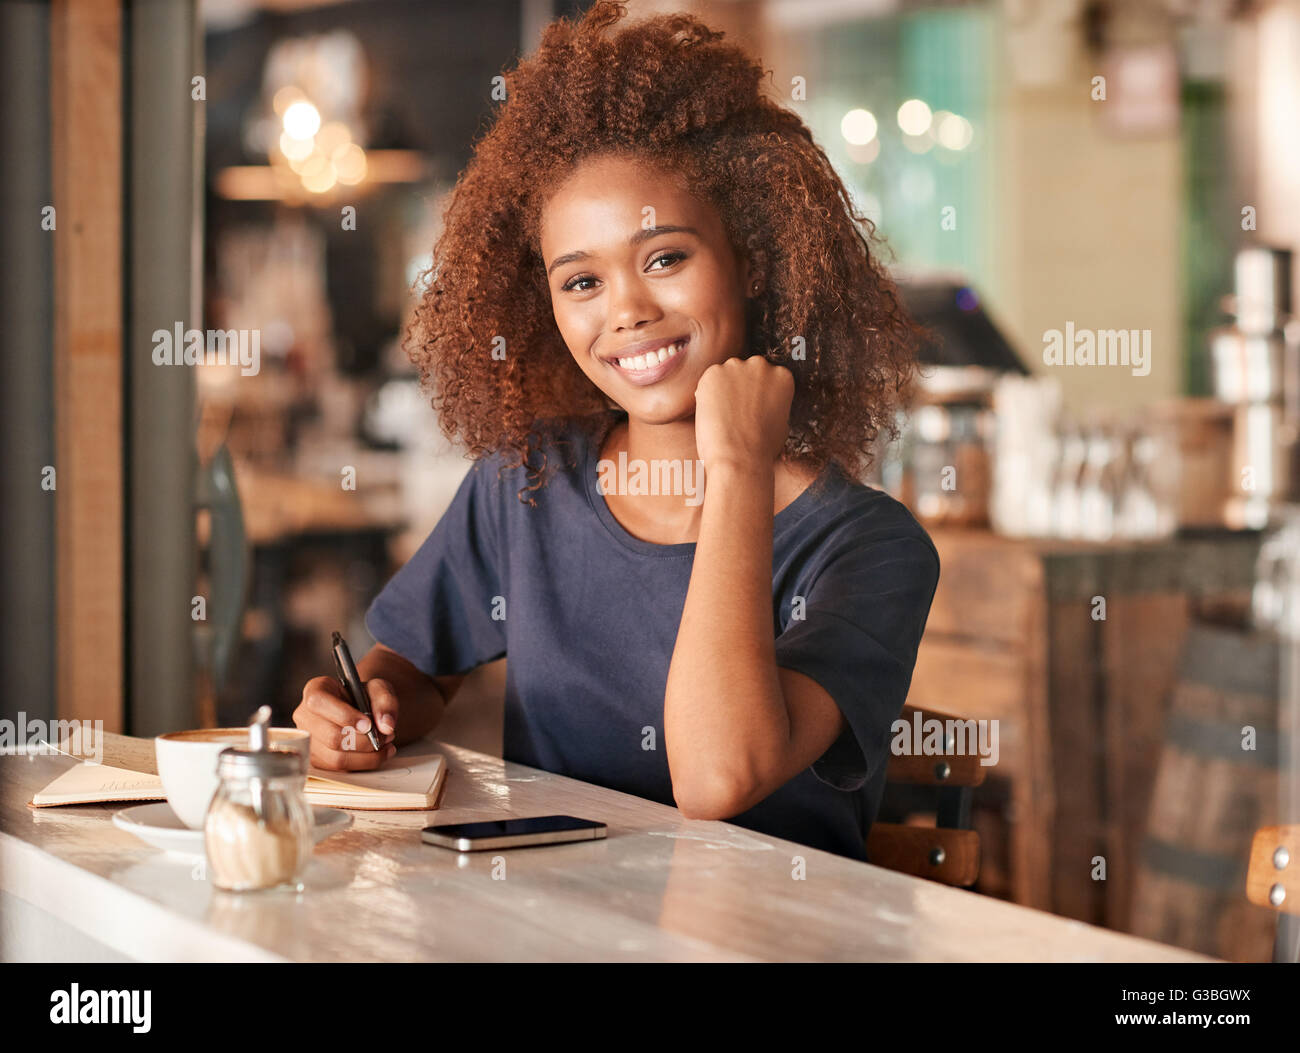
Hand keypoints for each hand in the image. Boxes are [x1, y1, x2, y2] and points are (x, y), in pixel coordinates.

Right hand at [293, 675, 398, 769]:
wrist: (361, 710)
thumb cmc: (365, 696)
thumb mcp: (379, 689)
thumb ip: (385, 702)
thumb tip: (386, 726)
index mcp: (315, 690)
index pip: (319, 702)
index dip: (344, 715)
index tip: (368, 724)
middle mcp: (305, 715)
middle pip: (331, 737)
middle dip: (364, 741)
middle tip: (386, 736)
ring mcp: (308, 740)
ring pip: (336, 758)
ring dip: (367, 756)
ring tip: (385, 744)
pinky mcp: (316, 760)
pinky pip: (340, 769)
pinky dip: (364, 764)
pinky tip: (378, 753)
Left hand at [694, 355, 793, 473]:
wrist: (740, 458)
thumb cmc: (762, 449)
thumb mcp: (782, 422)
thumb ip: (773, 403)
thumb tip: (764, 403)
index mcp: (782, 376)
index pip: (766, 378)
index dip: (756, 395)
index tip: (751, 409)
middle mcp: (761, 365)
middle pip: (746, 372)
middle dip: (740, 389)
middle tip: (735, 413)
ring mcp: (736, 366)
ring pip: (725, 375)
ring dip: (722, 390)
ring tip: (723, 417)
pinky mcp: (713, 373)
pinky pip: (707, 381)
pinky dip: (706, 395)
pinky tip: (712, 414)